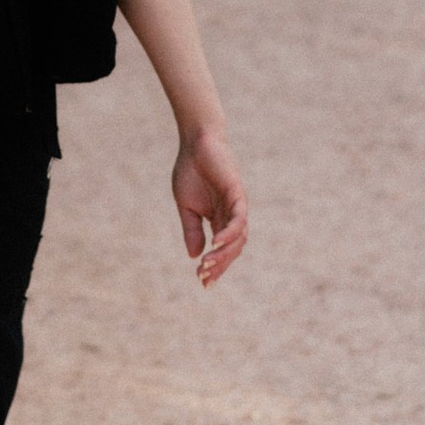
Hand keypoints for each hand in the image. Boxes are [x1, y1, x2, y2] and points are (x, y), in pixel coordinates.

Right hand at [172, 126, 247, 286]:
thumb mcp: (186, 206)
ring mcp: (236, 205)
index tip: (202, 282)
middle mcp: (232, 215)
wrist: (195, 142)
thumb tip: (195, 255)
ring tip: (207, 265)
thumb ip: (192, 229)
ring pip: (238, 238)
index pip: (222, 249)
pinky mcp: (237, 193)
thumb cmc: (191, 171)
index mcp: (220, 219)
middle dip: (219, 265)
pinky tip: (217, 243)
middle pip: (233, 248)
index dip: (215, 266)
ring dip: (224, 254)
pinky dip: (229, 233)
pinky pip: (238, 219)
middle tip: (204, 277)